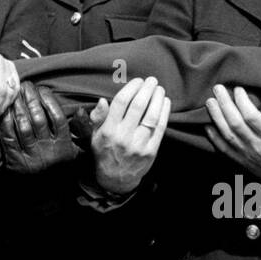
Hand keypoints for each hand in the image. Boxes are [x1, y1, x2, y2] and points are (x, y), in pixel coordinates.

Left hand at [0, 82, 79, 173]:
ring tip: (15, 94)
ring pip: (23, 126)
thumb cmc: (62, 162)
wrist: (44, 191)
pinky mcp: (15, 161)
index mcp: (64, 146)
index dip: (49, 100)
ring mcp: (31, 157)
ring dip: (18, 107)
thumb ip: (84, 128)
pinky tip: (5, 110)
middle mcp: (48, 152)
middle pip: (38, 119)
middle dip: (31, 98)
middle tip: (25, 85)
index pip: (57, 118)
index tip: (42, 88)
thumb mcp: (80, 149)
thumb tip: (81, 110)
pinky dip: (6, 121)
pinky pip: (9, 137)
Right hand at [89, 77, 169, 195]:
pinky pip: (160, 128)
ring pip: (151, 116)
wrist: (116, 179)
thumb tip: (102, 100)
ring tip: (159, 89)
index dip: (131, 88)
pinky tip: (165, 102)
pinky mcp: (151, 151)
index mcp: (109, 130)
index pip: (120, 102)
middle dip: (146, 89)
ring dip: (157, 99)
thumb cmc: (105, 152)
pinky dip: (165, 112)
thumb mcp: (95, 135)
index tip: (137, 81)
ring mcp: (139, 144)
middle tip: (151, 81)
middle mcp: (124, 136)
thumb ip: (98, 117)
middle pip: (138, 106)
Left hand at [205, 85, 260, 185]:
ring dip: (216, 116)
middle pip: (235, 122)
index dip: (242, 100)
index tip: (239, 89)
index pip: (251, 116)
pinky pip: (224, 149)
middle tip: (218, 88)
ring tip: (210, 102)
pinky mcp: (241, 161)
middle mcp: (257, 145)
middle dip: (224, 103)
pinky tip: (208, 125)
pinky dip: (214, 137)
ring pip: (227, 133)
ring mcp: (247, 154)